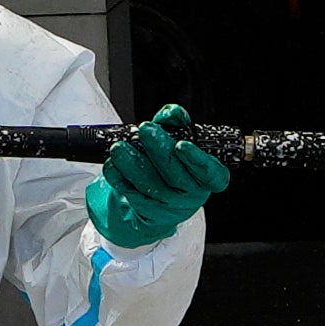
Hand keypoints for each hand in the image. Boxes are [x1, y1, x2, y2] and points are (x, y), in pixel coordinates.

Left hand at [84, 104, 231, 249]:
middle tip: (146, 130)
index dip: (197, 160)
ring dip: (133, 164)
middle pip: (176, 175)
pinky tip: (113, 164)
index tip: (181, 144)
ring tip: (120, 147)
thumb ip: (175, 124)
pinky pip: (132, 194)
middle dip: (159, 150)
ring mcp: (170, 206)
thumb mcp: (178, 140)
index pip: (211, 174)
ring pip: (151, 186)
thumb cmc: (174, 164)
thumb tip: (173, 113)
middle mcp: (192, 194)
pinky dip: (119, 177)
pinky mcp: (149, 212)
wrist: (160, 197)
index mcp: (208, 178)